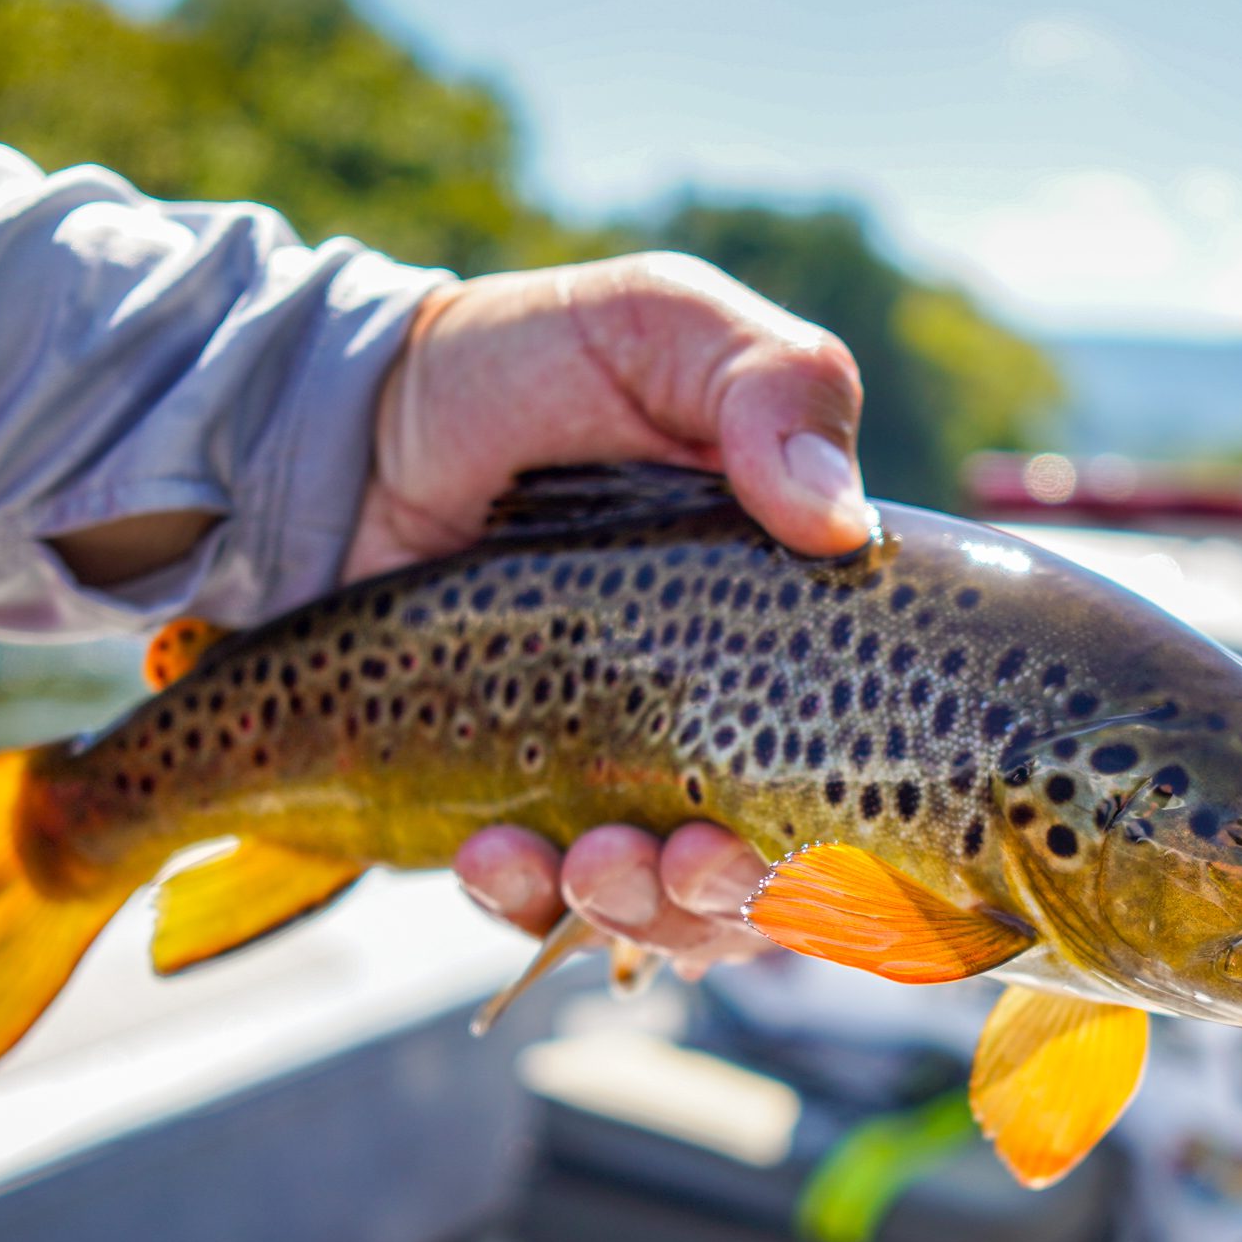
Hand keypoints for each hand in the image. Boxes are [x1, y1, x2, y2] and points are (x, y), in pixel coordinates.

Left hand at [370, 252, 871, 972]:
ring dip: (644, 915)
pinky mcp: (514, 809)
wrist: (354, 419)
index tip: (831, 854)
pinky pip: (537, 907)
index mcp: (806, 628)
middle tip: (693, 861)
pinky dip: (526, 905)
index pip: (888, 773)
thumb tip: (839, 522)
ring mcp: (621, 777)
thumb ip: (773, 383)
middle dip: (744, 899)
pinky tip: (491, 857)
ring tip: (589, 865)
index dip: (878, 844)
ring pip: (671, 914)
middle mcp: (732, 725)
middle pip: (784, 877)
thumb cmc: (535, 367)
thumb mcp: (665, 326)